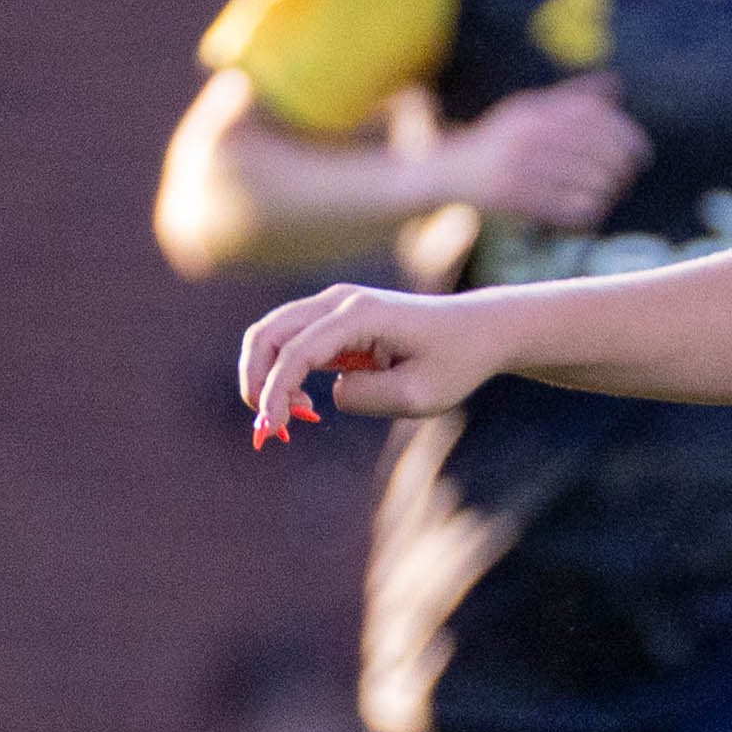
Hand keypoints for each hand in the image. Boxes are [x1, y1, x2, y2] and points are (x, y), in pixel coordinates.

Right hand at [239, 284, 486, 446]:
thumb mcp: (417, 396)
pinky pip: (290, 341)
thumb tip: (329, 393)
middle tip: (271, 427)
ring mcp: (333, 305)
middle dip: (254, 382)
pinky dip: (281, 373)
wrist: (477, 330)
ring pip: (271, 335)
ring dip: (265, 378)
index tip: (273, 431)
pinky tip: (305, 405)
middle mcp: (338, 301)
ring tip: (295, 418)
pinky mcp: (334, 319)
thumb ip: (365, 397)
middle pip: (267, 334)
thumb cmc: (454, 362)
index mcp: (359, 314)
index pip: (296, 352)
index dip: (275, 393)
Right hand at [429, 80, 644, 229]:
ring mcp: (516, 165)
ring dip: (606, 193)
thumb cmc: (499, 142)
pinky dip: (586, 213)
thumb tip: (615, 84)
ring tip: (608, 196)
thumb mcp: (529, 110)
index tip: (642, 153)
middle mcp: (525, 134)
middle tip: (626, 179)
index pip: (594, 117)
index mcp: (534, 110)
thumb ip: (571, 98)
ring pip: (586, 182)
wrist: (448, 172)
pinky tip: (591, 213)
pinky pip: (566, 208)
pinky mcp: (509, 197)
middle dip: (620, 168)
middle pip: (595, 151)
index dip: (626, 135)